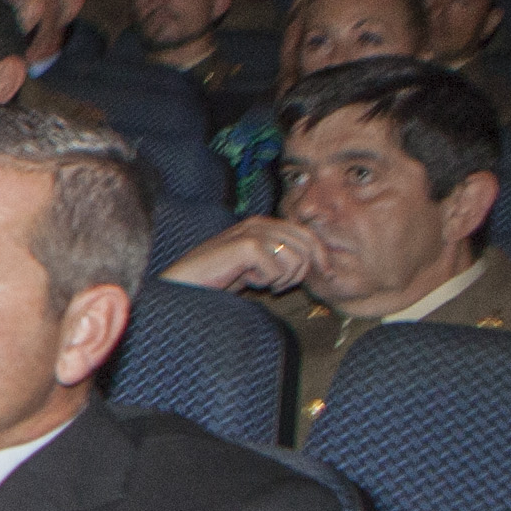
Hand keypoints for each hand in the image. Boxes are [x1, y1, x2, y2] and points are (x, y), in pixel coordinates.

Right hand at [166, 216, 318, 293]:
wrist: (182, 283)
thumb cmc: (214, 278)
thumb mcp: (252, 265)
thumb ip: (277, 257)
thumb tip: (312, 263)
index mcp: (263, 225)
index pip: (307, 234)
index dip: (321, 255)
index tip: (327, 274)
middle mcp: (260, 223)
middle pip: (306, 246)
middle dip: (300, 272)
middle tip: (277, 287)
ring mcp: (252, 232)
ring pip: (295, 258)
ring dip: (282, 278)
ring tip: (261, 284)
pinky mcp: (246, 245)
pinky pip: (276, 268)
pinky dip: (265, 281)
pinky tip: (247, 281)